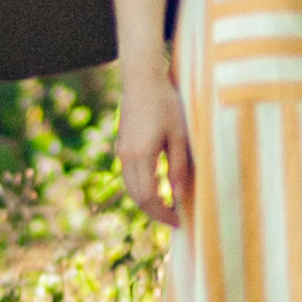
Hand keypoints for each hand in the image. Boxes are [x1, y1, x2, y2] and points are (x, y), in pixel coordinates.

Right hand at [118, 67, 194, 224]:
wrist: (141, 79)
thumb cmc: (165, 103)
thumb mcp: (178, 135)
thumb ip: (179, 166)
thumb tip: (179, 195)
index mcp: (141, 155)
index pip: (149, 197)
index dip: (163, 213)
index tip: (179, 222)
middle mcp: (126, 156)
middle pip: (137, 197)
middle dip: (155, 212)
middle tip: (174, 220)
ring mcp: (122, 151)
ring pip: (131, 188)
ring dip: (147, 202)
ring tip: (167, 208)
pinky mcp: (122, 145)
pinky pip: (129, 176)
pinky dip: (141, 188)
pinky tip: (157, 188)